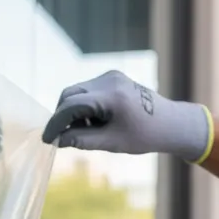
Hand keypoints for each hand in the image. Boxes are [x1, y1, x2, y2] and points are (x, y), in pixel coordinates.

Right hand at [42, 70, 211, 163]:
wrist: (170, 123)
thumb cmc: (144, 136)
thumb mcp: (111, 142)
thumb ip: (81, 140)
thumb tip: (58, 140)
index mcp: (111, 96)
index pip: (71, 105)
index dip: (55, 124)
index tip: (47, 140)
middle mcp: (109, 80)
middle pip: (70, 94)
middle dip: (62, 116)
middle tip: (64, 138)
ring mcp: (111, 76)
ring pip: (77, 92)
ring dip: (73, 112)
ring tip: (88, 131)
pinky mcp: (112, 78)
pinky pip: (87, 90)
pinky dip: (84, 107)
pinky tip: (96, 122)